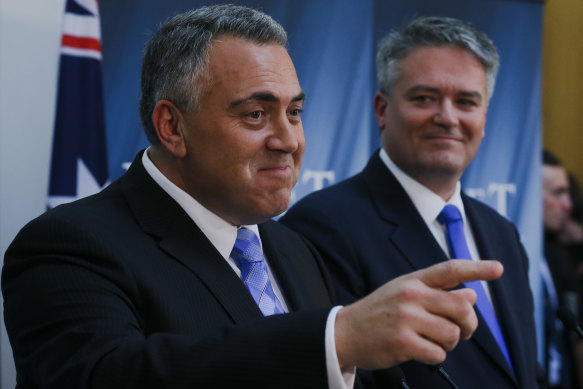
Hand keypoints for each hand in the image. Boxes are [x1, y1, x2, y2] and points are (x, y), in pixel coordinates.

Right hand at [334, 259, 503, 370]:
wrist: (345, 332)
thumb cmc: (379, 313)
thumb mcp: (403, 293)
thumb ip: (435, 292)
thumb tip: (471, 296)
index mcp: (413, 280)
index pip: (450, 269)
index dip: (477, 268)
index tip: (498, 269)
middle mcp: (411, 295)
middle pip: (463, 306)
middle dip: (469, 324)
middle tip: (462, 332)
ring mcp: (406, 318)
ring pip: (453, 334)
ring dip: (450, 344)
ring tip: (432, 342)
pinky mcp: (403, 342)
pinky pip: (439, 353)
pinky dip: (435, 357)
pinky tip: (420, 352)